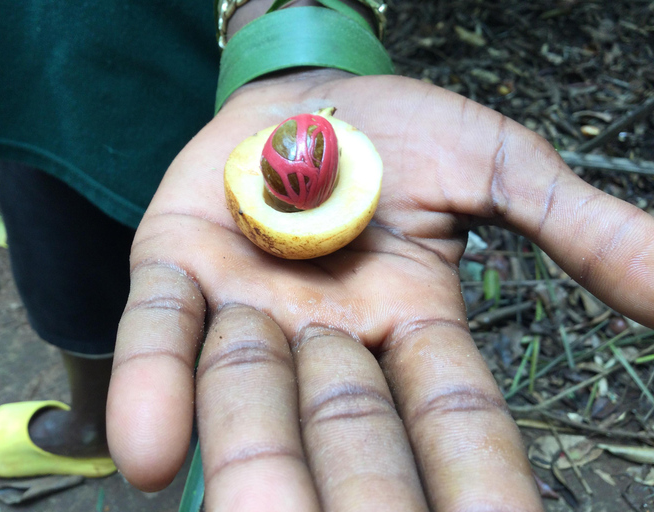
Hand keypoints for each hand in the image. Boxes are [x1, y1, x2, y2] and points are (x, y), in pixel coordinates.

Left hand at [107, 69, 653, 509]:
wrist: (310, 93)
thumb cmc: (403, 133)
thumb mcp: (499, 168)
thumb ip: (580, 229)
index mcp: (407, 329)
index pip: (448, 422)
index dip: (472, 485)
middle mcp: (322, 340)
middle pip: (342, 434)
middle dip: (354, 498)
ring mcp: (243, 306)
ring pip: (244, 398)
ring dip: (249, 467)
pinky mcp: (176, 265)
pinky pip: (162, 330)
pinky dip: (154, 384)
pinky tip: (147, 456)